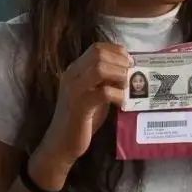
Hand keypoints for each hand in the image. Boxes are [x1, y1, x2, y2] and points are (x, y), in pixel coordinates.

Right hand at [38, 42, 130, 167]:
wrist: (61, 144)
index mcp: (75, 70)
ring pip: (100, 69)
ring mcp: (74, 90)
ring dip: (119, 75)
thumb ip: (106, 81)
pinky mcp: (80, 107)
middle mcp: (72, 76)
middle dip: (120, 62)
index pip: (97, 48)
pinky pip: (104, 93)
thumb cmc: (82, 119)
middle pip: (99, 54)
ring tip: (126, 87)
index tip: (129, 62)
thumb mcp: (94, 94)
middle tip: (131, 75)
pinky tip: (122, 103)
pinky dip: (118, 95)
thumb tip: (128, 70)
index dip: (117, 51)